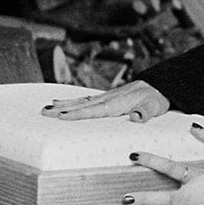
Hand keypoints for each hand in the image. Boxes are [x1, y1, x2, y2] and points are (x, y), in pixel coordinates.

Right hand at [41, 80, 168, 123]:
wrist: (159, 86)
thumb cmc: (156, 99)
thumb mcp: (155, 107)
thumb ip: (146, 113)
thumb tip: (137, 118)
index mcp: (117, 103)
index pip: (93, 110)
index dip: (77, 114)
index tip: (61, 116)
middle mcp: (107, 98)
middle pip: (81, 105)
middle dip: (62, 109)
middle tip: (44, 113)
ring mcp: (105, 97)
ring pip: (80, 101)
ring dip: (62, 105)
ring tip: (45, 108)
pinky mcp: (106, 98)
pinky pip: (84, 100)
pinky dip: (71, 101)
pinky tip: (60, 101)